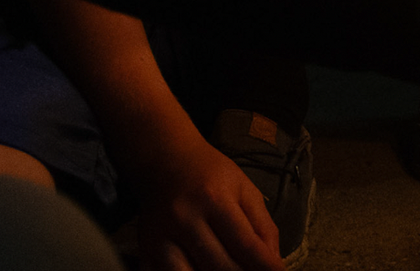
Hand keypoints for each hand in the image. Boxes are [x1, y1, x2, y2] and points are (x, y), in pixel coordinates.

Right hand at [131, 140, 281, 270]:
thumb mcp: (244, 189)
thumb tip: (275, 264)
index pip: (245, 245)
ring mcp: (160, 237)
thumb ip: (262, 226)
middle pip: (219, 266)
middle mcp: (184, 219)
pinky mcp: (145, 249)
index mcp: (214, 199)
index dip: (265, 267)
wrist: (164, 159)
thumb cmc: (210, 174)